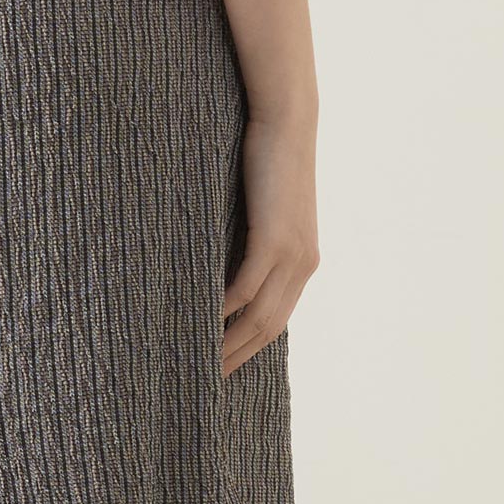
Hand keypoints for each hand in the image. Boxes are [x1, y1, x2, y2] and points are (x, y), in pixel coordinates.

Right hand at [222, 115, 318, 375]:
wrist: (286, 123)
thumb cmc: (267, 161)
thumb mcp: (264, 212)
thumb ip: (253, 243)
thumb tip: (223, 269)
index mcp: (303, 263)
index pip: (277, 321)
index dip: (251, 349)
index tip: (224, 369)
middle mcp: (303, 265)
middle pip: (269, 329)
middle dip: (238, 357)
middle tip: (207, 380)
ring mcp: (292, 254)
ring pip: (258, 316)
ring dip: (228, 343)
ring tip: (199, 361)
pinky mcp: (273, 240)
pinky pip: (245, 289)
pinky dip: (222, 311)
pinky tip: (201, 323)